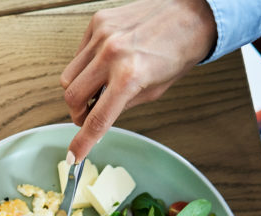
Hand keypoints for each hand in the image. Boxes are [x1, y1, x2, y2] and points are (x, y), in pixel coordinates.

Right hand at [60, 0, 217, 159]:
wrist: (192, 12)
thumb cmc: (180, 49)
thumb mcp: (155, 90)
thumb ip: (123, 105)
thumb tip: (99, 116)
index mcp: (130, 76)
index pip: (97, 119)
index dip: (83, 142)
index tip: (74, 155)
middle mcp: (112, 54)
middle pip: (72, 97)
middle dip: (77, 112)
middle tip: (88, 114)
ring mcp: (102, 36)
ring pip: (68, 77)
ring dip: (78, 89)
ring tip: (96, 87)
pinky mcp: (98, 22)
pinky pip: (78, 54)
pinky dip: (85, 65)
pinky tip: (102, 63)